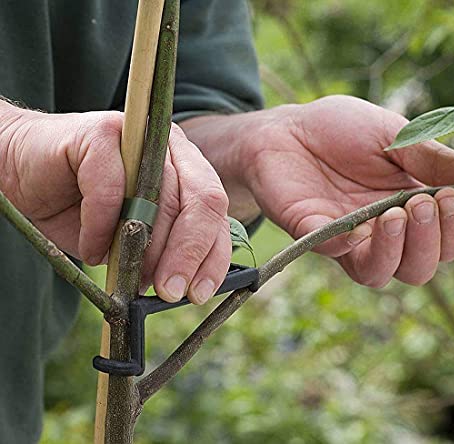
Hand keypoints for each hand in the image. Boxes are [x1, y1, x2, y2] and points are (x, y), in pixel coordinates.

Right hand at [0, 102, 230, 303]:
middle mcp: (171, 149)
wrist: (22, 171)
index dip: (212, 255)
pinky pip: (111, 190)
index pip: (216, 213)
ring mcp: (140, 137)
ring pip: (159, 198)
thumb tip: (180, 287)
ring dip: (142, 248)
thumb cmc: (81, 208)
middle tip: (168, 292)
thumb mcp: (129, 240)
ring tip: (122, 270)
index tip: (197, 293)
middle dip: (186, 256)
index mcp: (187, 171)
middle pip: (202, 202)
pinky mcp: (101, 133)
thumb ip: (158, 252)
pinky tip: (91, 246)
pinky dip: (100, 227)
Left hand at [239, 95, 453, 286]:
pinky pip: (332, 253)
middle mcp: (380, 231)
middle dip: (428, 243)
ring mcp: (345, 237)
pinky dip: (347, 245)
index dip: (453, 229)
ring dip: (396, 251)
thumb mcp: (393, 135)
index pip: (444, 241)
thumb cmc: (341, 130)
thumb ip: (432, 158)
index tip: (450, 196)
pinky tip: (357, 227)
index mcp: (408, 207)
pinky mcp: (311, 233)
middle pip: (417, 268)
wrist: (288, 127)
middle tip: (421, 203)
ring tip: (395, 214)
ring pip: (379, 274)